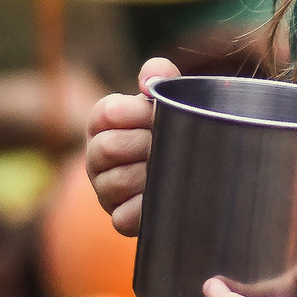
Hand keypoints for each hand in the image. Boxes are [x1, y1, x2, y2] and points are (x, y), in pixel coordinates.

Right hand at [84, 56, 180, 235]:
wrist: (199, 170)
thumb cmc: (175, 128)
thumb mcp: (167, 98)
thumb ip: (159, 76)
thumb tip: (150, 80)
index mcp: (102, 124)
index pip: (106, 114)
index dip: (135, 113)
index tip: (157, 114)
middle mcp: (96, 158)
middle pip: (106, 149)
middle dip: (145, 144)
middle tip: (170, 145)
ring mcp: (105, 191)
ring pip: (115, 183)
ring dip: (149, 175)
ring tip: (172, 170)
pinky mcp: (120, 219)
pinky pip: (124, 218)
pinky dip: (147, 209)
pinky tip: (167, 198)